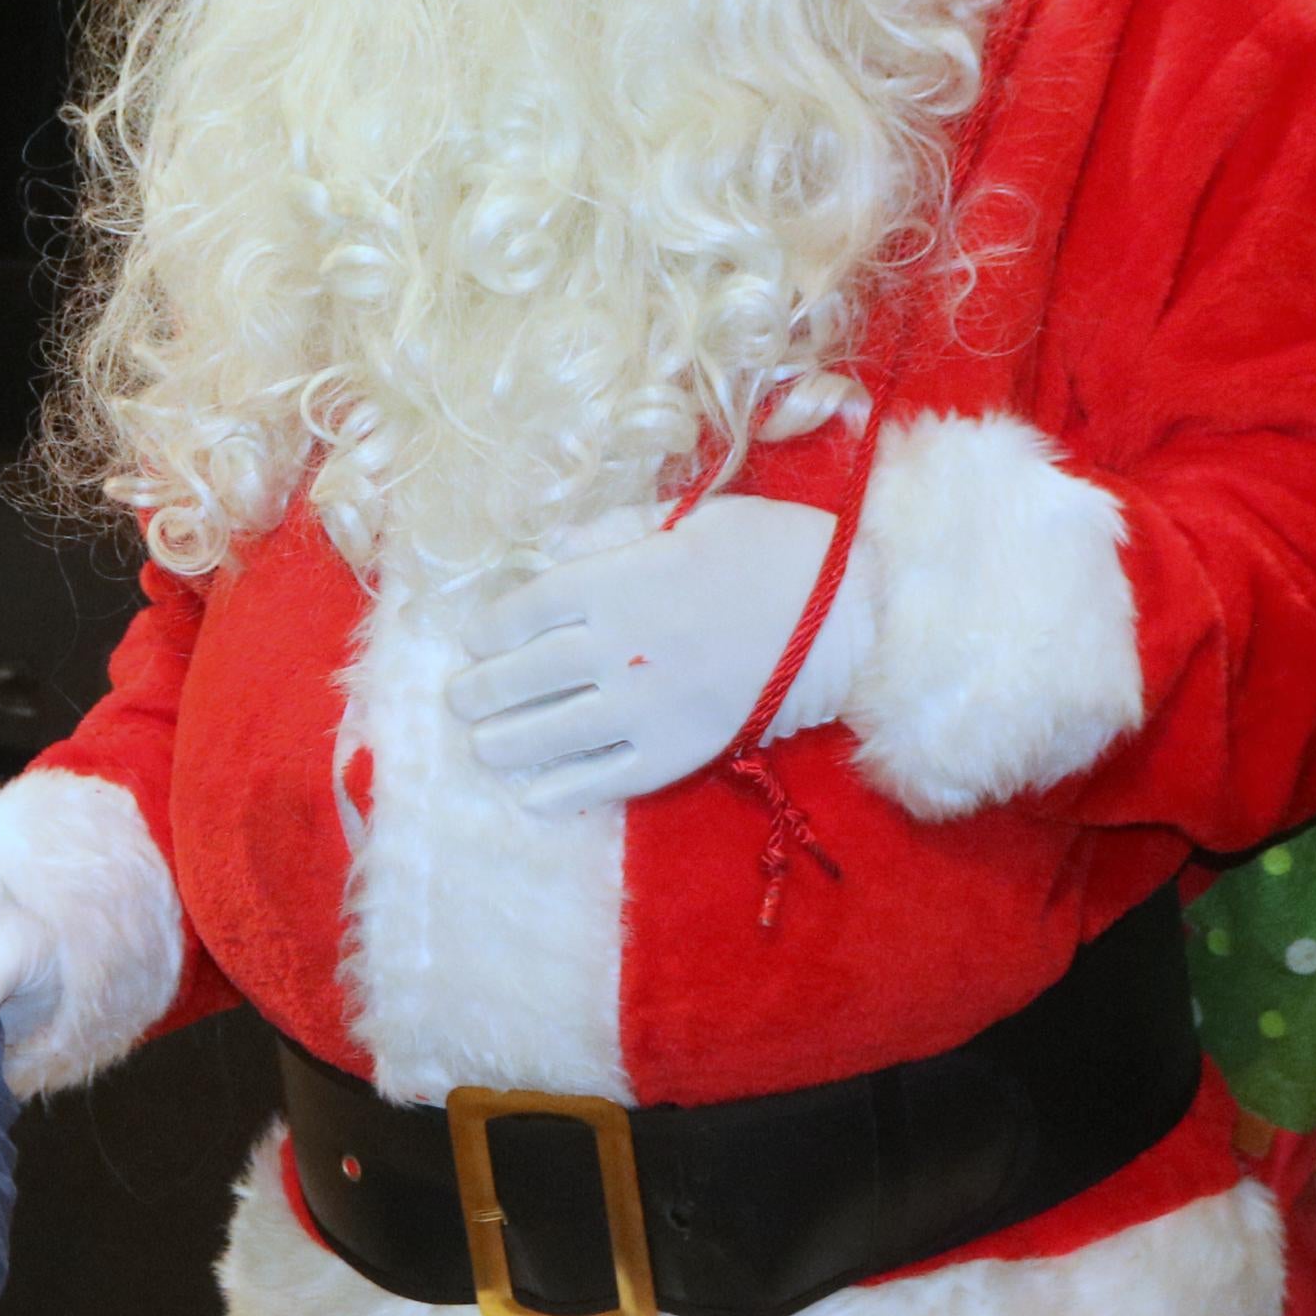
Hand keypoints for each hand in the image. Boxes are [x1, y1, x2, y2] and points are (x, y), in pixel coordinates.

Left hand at [443, 497, 868, 815]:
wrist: (855, 617)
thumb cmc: (778, 552)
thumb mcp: (692, 518)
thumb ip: (618, 534)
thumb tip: (554, 549)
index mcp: (619, 581)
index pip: (529, 608)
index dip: (491, 628)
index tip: (475, 641)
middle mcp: (620, 646)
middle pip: (528, 672)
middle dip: (484, 690)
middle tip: (459, 700)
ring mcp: (647, 705)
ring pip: (553, 730)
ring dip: (506, 742)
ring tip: (482, 746)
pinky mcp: (681, 751)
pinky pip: (608, 778)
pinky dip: (565, 791)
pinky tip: (534, 797)